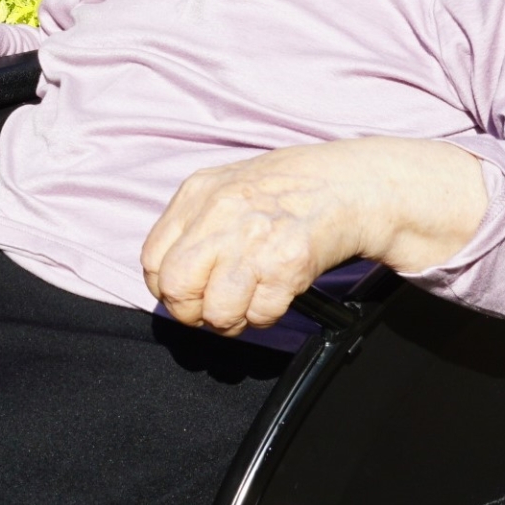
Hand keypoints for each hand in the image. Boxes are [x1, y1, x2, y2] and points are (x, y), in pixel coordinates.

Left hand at [140, 138, 489, 334]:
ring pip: (216, 311)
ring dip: (232, 320)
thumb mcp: (228, 188)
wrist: (351, 184)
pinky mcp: (286, 263)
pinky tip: (277, 294)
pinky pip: (259, 315)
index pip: (153, 260)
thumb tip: (168, 274)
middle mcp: (220, 214)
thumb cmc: (290, 190)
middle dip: (192, 312)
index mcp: (198, 193)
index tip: (188, 294)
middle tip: (213, 310)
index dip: (167, 289)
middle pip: (176, 288)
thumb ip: (194, 224)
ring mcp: (253, 239)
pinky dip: (266, 315)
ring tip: (248, 305)